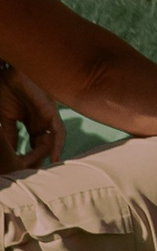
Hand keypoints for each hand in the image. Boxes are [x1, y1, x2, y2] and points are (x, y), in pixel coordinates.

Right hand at [0, 62, 63, 177]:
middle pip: (45, 145)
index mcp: (32, 123)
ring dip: (49, 154)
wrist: (7, 75)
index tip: (25, 171)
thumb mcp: (6, 119)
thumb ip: (11, 136)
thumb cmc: (5, 93)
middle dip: (41, 160)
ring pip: (53, 140)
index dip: (31, 158)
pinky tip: (53, 157)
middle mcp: (42, 120)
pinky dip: (57, 144)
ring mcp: (48, 115)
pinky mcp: (51, 110)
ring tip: (45, 169)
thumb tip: (12, 154)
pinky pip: (58, 130)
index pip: (34, 145)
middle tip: (36, 175)